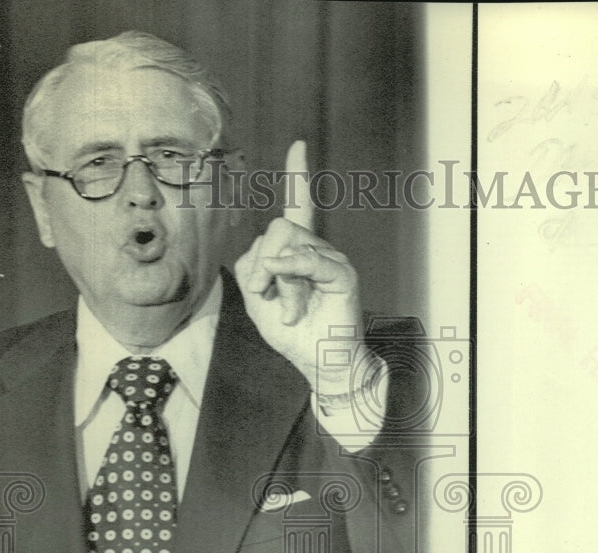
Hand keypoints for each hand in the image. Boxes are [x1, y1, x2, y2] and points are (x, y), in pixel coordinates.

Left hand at [234, 140, 367, 391]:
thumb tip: (270, 254)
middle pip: (278, 228)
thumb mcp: (259, 299)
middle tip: (265, 296)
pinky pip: (308, 260)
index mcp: (298, 251)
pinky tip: (288, 294)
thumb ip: (254, 268)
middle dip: (262, 264)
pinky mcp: (342, 275)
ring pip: (288, 245)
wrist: (320, 363)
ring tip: (289, 312)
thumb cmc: (292, 334)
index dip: (298, 175)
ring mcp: (332, 260)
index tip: (299, 145)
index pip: (298, 206)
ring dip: (278, 284)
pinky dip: (290, 273)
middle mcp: (317, 249)